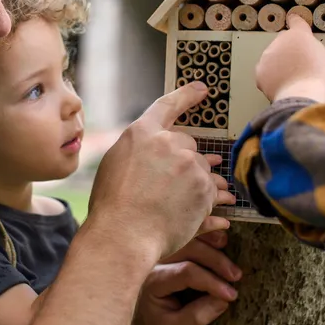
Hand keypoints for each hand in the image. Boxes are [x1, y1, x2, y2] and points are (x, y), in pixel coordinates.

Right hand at [87, 82, 235, 260]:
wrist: (124, 236)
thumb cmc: (113, 206)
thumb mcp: (116, 166)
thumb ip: (138, 151)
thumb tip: (155, 154)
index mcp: (142, 133)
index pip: (168, 105)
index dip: (187, 96)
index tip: (202, 88)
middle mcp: (169, 143)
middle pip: (188, 144)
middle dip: (184, 161)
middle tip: (170, 185)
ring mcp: (189, 165)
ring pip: (201, 168)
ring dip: (195, 182)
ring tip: (178, 203)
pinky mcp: (204, 188)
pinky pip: (211, 190)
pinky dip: (205, 200)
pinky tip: (189, 212)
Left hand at [128, 231, 241, 324]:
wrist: (137, 318)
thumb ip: (197, 317)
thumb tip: (224, 301)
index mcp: (154, 281)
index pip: (186, 273)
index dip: (212, 282)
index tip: (231, 295)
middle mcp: (153, 261)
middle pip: (188, 250)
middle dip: (216, 260)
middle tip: (236, 275)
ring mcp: (159, 251)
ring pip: (186, 237)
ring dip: (209, 239)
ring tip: (228, 245)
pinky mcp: (166, 247)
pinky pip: (184, 234)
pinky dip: (202, 231)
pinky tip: (218, 232)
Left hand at [255, 14, 324, 101]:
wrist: (302, 94)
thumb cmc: (317, 77)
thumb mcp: (322, 54)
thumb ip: (310, 46)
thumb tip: (304, 49)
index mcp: (299, 34)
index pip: (295, 21)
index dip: (295, 22)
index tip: (292, 20)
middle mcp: (280, 40)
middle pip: (283, 43)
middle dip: (288, 52)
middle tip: (298, 67)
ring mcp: (268, 55)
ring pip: (272, 58)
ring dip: (278, 65)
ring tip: (292, 79)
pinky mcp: (260, 71)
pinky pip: (265, 73)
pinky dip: (271, 78)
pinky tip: (282, 85)